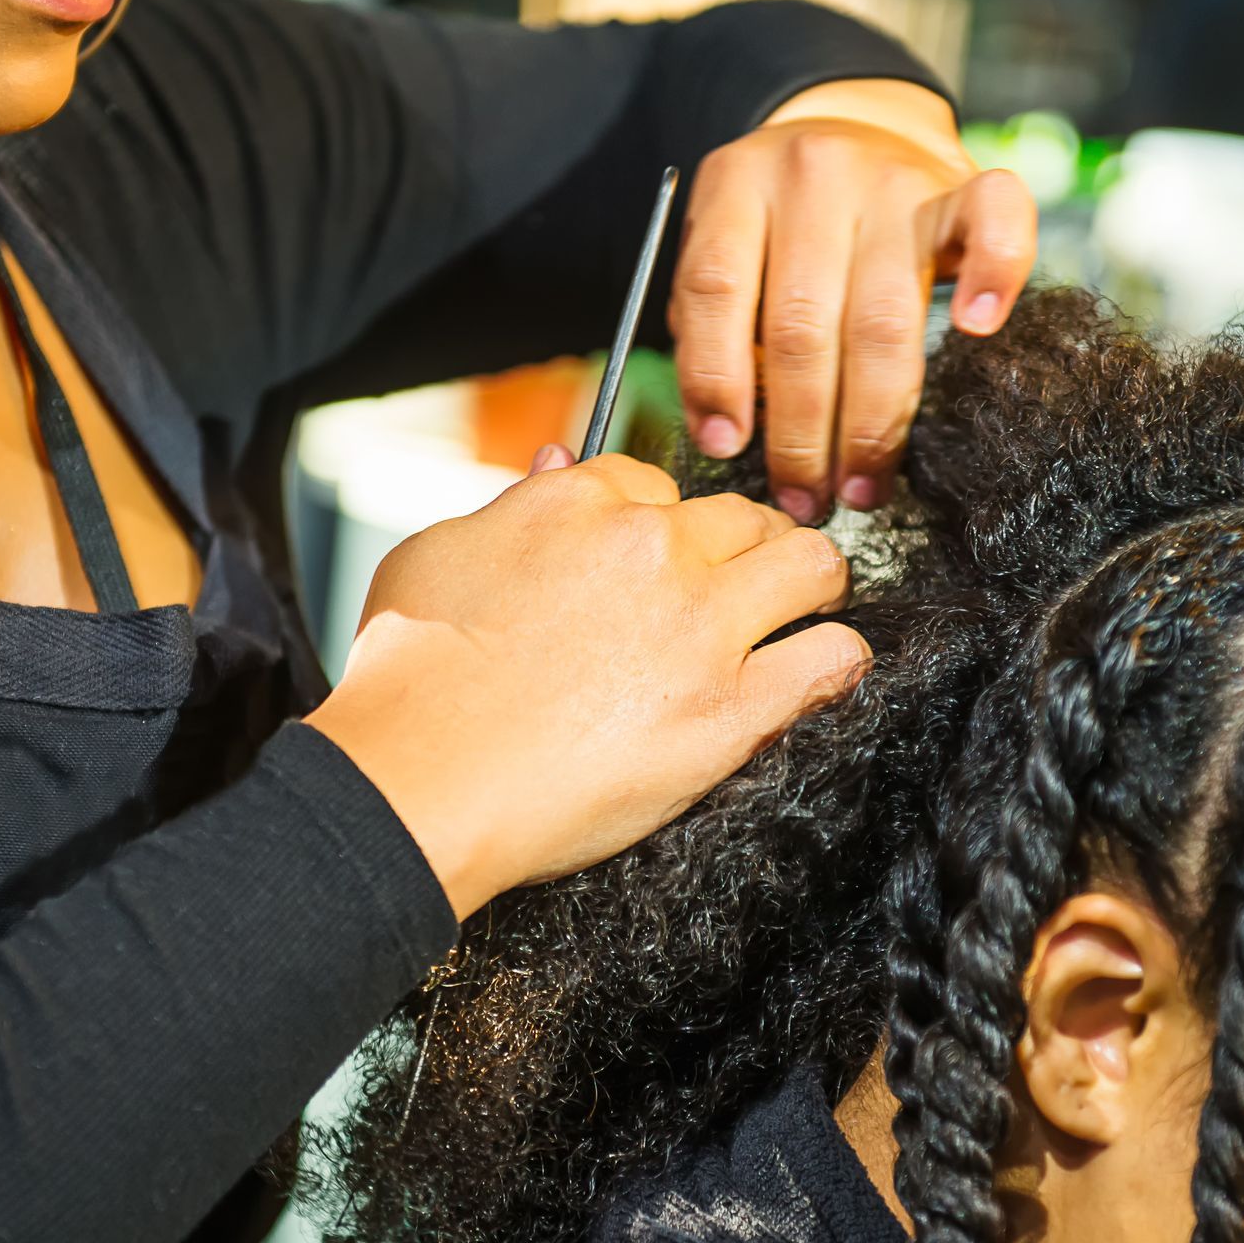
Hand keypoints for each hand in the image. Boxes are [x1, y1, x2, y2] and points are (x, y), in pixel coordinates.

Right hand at [305, 453, 866, 918]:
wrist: (419, 781)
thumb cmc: (406, 678)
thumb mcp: (434, 554)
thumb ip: (507, 504)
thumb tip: (553, 461)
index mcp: (580, 502)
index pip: (656, 482)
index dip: (660, 522)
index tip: (657, 558)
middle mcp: (653, 549)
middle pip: (743, 516)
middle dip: (746, 542)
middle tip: (741, 579)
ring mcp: (701, 628)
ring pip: (812, 566)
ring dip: (813, 582)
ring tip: (805, 607)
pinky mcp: (731, 711)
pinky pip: (830, 661)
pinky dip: (837, 660)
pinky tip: (826, 666)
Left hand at [671, 77, 1037, 522]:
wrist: (853, 121)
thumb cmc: (778, 220)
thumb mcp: (725, 246)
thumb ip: (713, 323)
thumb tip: (726, 432)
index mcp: (737, 187)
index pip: (717, 291)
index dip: (715, 378)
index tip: (725, 448)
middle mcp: (813, 174)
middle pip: (802, 324)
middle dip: (802, 431)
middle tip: (804, 498)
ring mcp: (892, 179)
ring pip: (881, 317)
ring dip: (872, 420)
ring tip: (862, 485)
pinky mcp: (960, 184)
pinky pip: (994, 218)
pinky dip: (994, 272)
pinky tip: (977, 328)